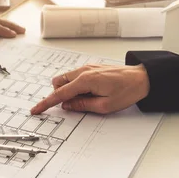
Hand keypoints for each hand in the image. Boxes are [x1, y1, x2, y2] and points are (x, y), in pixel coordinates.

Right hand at [30, 64, 149, 114]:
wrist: (142, 78)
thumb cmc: (127, 91)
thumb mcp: (105, 106)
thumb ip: (82, 105)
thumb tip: (67, 106)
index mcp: (85, 81)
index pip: (59, 94)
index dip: (46, 103)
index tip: (36, 109)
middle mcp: (83, 71)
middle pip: (58, 83)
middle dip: (60, 95)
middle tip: (74, 105)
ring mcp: (87, 68)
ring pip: (66, 79)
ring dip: (69, 90)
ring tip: (87, 99)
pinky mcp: (92, 68)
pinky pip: (76, 77)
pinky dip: (76, 86)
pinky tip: (91, 93)